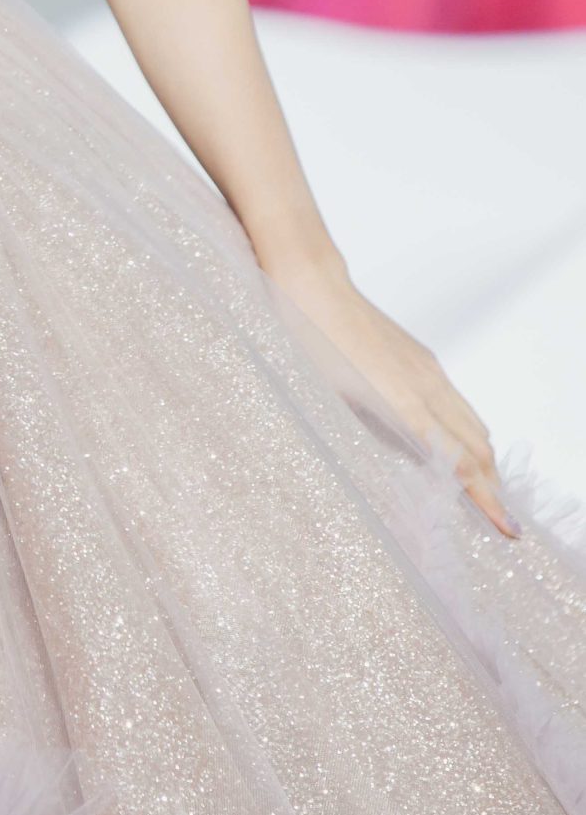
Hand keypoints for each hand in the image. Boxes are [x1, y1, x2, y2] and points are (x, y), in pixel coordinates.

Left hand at [270, 252, 518, 538]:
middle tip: (500, 520)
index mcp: (406, 403)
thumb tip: (399, 466)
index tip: (507, 529)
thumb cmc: (308, 344)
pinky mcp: (419, 357)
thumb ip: (370, 434)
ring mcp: (426, 369)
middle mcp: (426, 386)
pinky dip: (467, 430)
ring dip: (483, 457)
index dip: (486, 499)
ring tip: (484, 488)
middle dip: (493, 485)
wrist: (311, 286)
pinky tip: (456, 441)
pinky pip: (456, 401)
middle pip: (478, 445)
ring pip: (472, 421)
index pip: (461, 461)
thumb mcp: (331, 401)